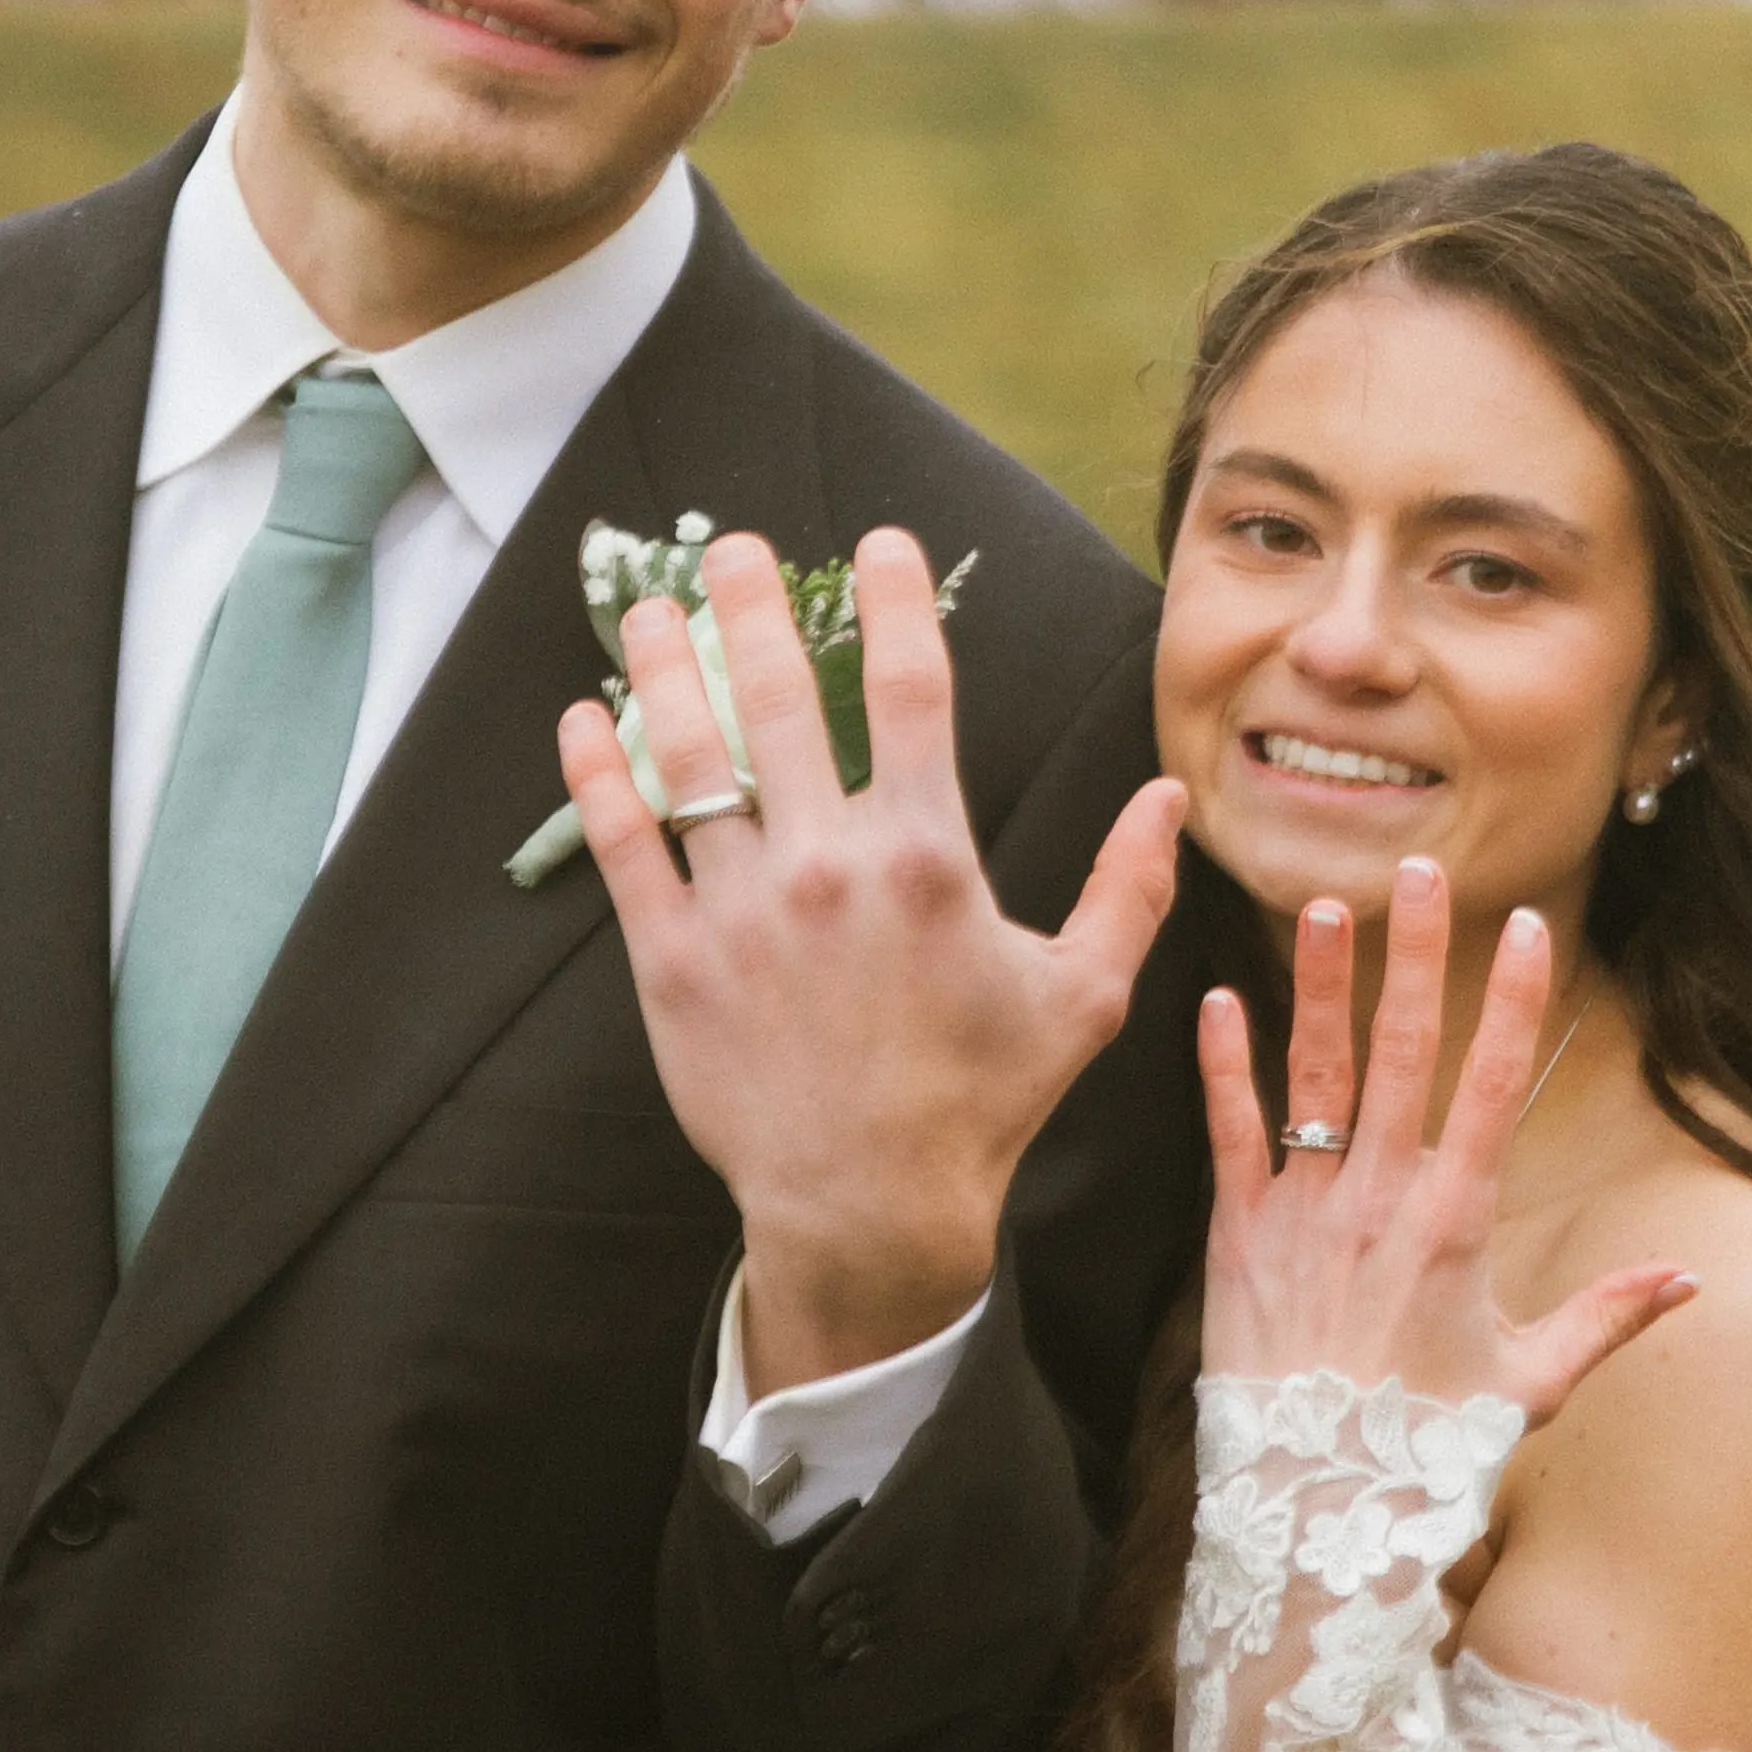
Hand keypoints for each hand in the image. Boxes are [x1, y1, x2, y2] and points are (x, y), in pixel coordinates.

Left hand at [560, 525, 1185, 1389]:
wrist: (870, 1208)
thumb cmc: (981, 1102)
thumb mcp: (1082, 996)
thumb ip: (1130, 889)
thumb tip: (1167, 798)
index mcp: (929, 858)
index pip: (912, 690)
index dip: (895, 601)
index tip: (878, 543)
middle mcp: (828, 867)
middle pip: (780, 696)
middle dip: (753, 604)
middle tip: (733, 545)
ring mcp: (742, 911)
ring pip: (689, 757)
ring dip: (664, 668)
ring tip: (648, 607)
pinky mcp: (672, 961)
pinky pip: (623, 848)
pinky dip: (597, 776)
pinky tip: (584, 720)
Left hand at [1201, 869, 1695, 1426]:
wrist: (1316, 1505)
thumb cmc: (1427, 1451)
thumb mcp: (1531, 1386)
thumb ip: (1608, 1319)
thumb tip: (1690, 1282)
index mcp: (1455, 1224)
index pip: (1490, 1087)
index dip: (1508, 1001)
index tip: (1521, 926)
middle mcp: (1380, 1203)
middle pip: (1403, 1054)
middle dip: (1413, 956)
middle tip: (1418, 871)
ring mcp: (1304, 1215)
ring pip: (1314, 1077)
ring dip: (1318, 986)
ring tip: (1320, 903)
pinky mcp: (1237, 1240)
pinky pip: (1229, 1137)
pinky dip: (1223, 1068)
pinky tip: (1216, 1000)